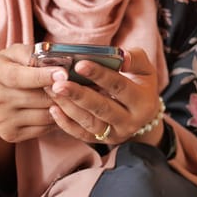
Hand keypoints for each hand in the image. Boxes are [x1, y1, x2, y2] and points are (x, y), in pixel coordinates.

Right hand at [0, 44, 57, 143]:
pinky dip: (54, 120)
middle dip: (59, 92)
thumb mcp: (14, 54)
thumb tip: (55, 61)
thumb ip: (32, 54)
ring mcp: (2, 119)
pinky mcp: (10, 134)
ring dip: (60, 107)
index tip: (64, 74)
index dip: (43, 76)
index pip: (20, 77)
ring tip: (66, 98)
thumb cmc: (8, 69)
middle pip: (38, 98)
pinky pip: (43, 129)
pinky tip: (56, 110)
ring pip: (45, 115)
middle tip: (72, 86)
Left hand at [45, 47, 163, 146]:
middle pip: (102, 108)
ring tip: (52, 90)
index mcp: (142, 101)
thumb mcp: (145, 69)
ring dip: (69, 107)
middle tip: (58, 83)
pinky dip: (66, 124)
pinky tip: (53, 109)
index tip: (79, 64)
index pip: (120, 86)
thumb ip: (134, 58)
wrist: (143, 113)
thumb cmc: (140, 83)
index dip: (100, 75)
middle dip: (79, 95)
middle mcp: (130, 121)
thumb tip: (122, 56)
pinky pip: (81, 134)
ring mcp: (115, 133)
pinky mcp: (102, 140)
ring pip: (90, 123)